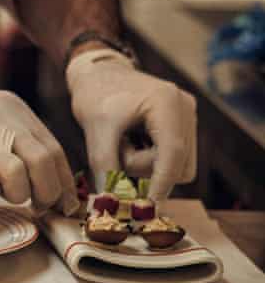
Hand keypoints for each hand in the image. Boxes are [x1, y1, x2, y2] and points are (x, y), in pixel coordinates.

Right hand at [0, 75, 79, 214]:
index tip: (65, 203)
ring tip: (2, 192)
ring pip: (20, 175)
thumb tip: (45, 175)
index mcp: (14, 109)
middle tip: (39, 206)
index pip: (54, 150)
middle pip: (43, 164)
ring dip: (17, 194)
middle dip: (47, 193)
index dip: (64, 181)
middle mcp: (2, 120)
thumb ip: (16, 134)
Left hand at [66, 49, 196, 200]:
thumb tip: (111, 204)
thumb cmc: (95, 95)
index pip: (172, 153)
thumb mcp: (95, 130)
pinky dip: (150, 160)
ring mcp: (188, 116)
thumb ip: (105, 166)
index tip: (147, 208)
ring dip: (146, 166)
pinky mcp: (183, 125)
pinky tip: (133, 142)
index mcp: (167, 102)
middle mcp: (185, 108)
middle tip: (117, 151)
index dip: (161, 184)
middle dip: (146, 170)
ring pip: (177, 167)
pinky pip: (172, 159)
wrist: (98, 74)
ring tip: (122, 143)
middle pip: (178, 166)